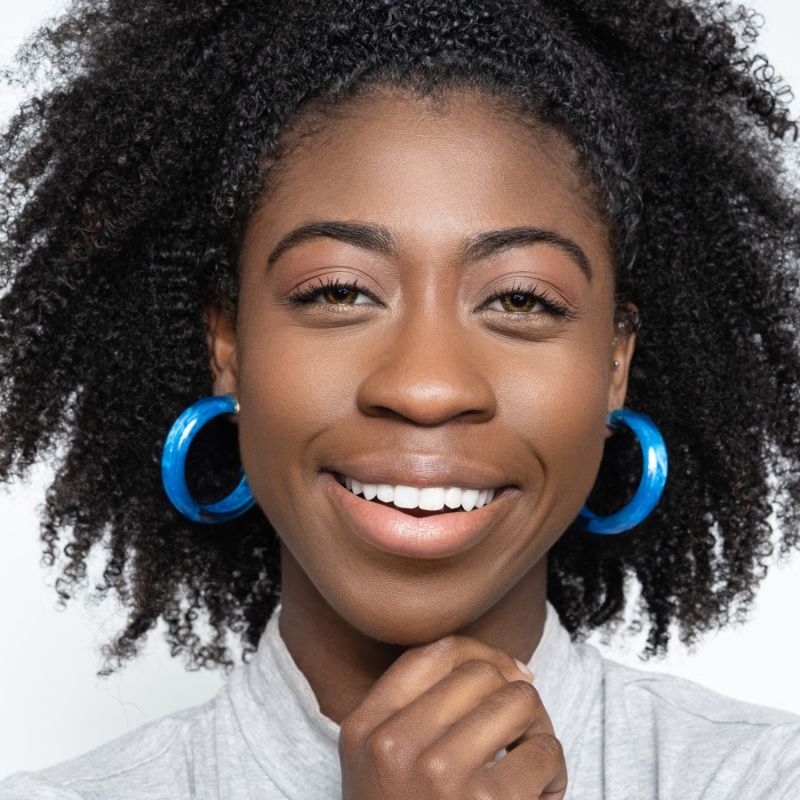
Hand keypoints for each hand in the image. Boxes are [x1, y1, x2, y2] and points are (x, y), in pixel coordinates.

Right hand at [338, 634, 567, 798]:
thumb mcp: (385, 762)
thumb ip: (419, 708)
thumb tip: (508, 668)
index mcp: (364, 728)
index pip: (435, 652)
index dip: (482, 653)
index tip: (508, 673)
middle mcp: (393, 744)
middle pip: (482, 673)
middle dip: (515, 694)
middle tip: (522, 730)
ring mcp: (437, 774)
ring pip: (519, 700)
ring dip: (538, 728)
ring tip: (532, 760)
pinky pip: (544, 751)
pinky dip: (555, 771)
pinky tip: (540, 795)